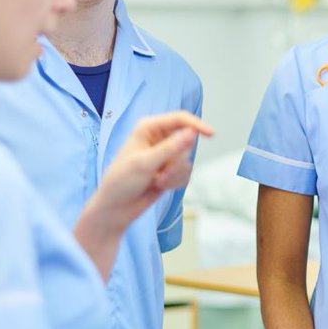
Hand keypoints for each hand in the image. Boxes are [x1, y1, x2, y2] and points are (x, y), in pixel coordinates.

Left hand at [95, 111, 213, 229]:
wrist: (116, 209)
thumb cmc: (120, 182)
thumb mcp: (144, 163)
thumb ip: (170, 148)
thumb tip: (191, 133)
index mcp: (149, 128)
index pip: (180, 119)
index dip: (196, 125)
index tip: (211, 134)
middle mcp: (159, 138)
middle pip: (187, 142)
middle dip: (177, 161)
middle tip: (162, 172)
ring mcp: (165, 155)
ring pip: (187, 160)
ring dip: (174, 174)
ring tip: (157, 181)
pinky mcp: (170, 170)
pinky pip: (186, 173)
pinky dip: (175, 182)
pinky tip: (159, 185)